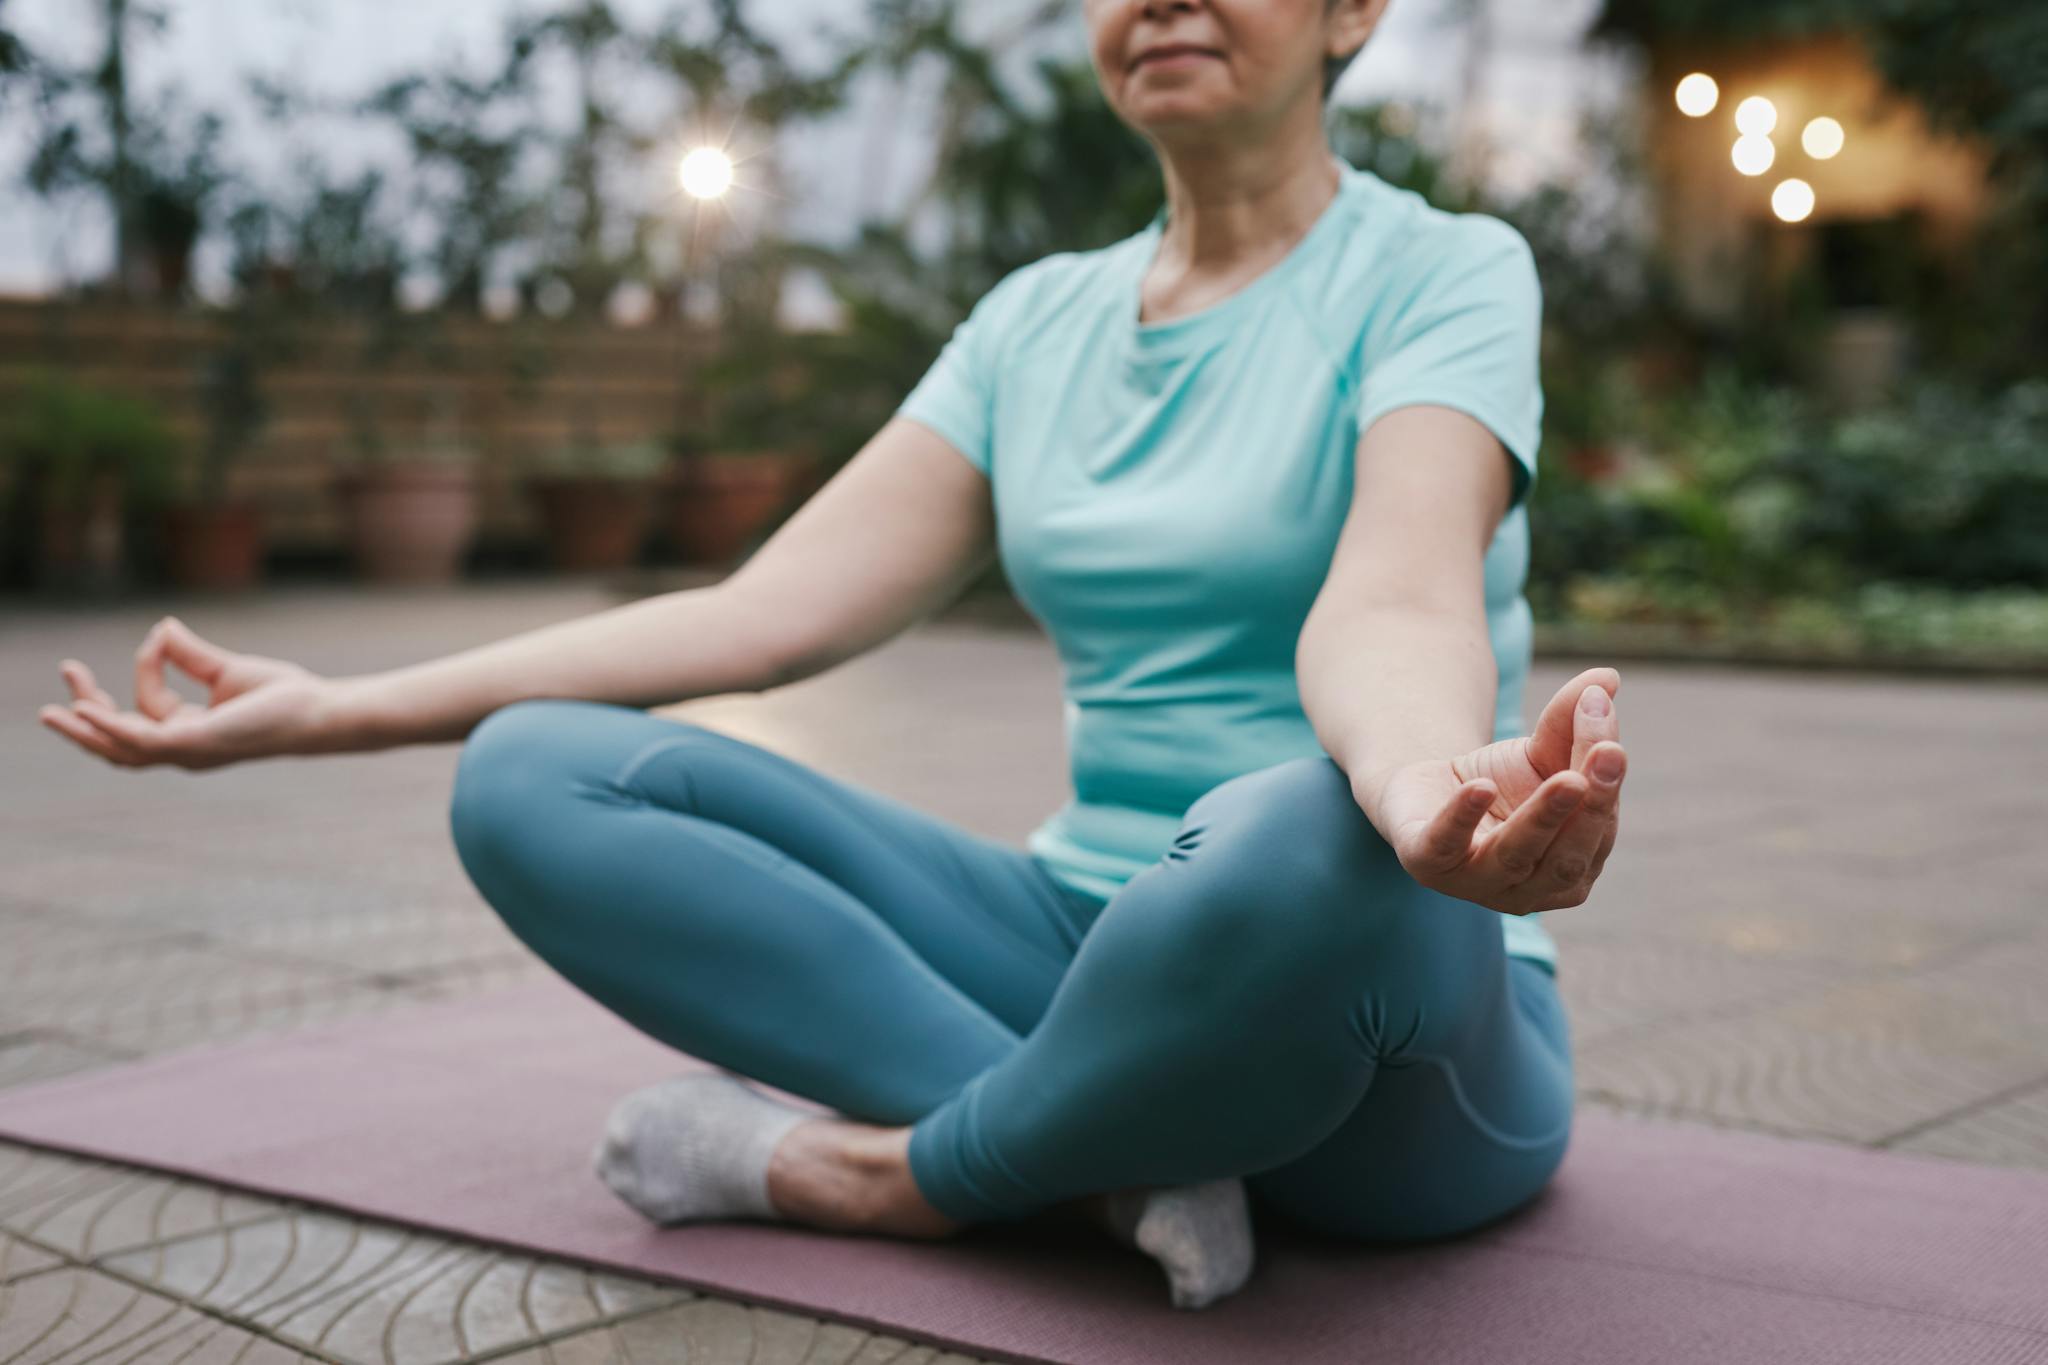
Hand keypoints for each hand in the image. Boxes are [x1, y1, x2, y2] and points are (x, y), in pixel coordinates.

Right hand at [38, 615, 336, 769]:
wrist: (318, 710)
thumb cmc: (283, 695)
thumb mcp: (226, 670)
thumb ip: (190, 654)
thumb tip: (162, 626)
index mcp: (190, 732)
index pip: (147, 704)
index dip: (147, 665)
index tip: (161, 633)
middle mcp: (184, 749)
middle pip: (119, 741)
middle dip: (86, 715)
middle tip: (67, 675)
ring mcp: (188, 751)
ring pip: (121, 750)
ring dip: (85, 730)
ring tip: (52, 712)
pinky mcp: (196, 744)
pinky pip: (142, 741)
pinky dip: (111, 728)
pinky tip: (88, 713)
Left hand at [1354, 666, 1627, 916]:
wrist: (1426, 791)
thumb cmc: (1501, 781)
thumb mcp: (1540, 749)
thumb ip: (1572, 720)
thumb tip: (1607, 678)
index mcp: (1578, 866)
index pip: (1599, 822)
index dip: (1607, 777)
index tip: (1608, 723)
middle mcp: (1536, 889)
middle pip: (1569, 852)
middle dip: (1591, 805)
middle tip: (1608, 754)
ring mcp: (1480, 884)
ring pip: (1518, 854)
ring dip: (1544, 816)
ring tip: (1567, 777)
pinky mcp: (1429, 864)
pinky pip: (1447, 845)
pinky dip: (1464, 818)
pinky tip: (1481, 787)